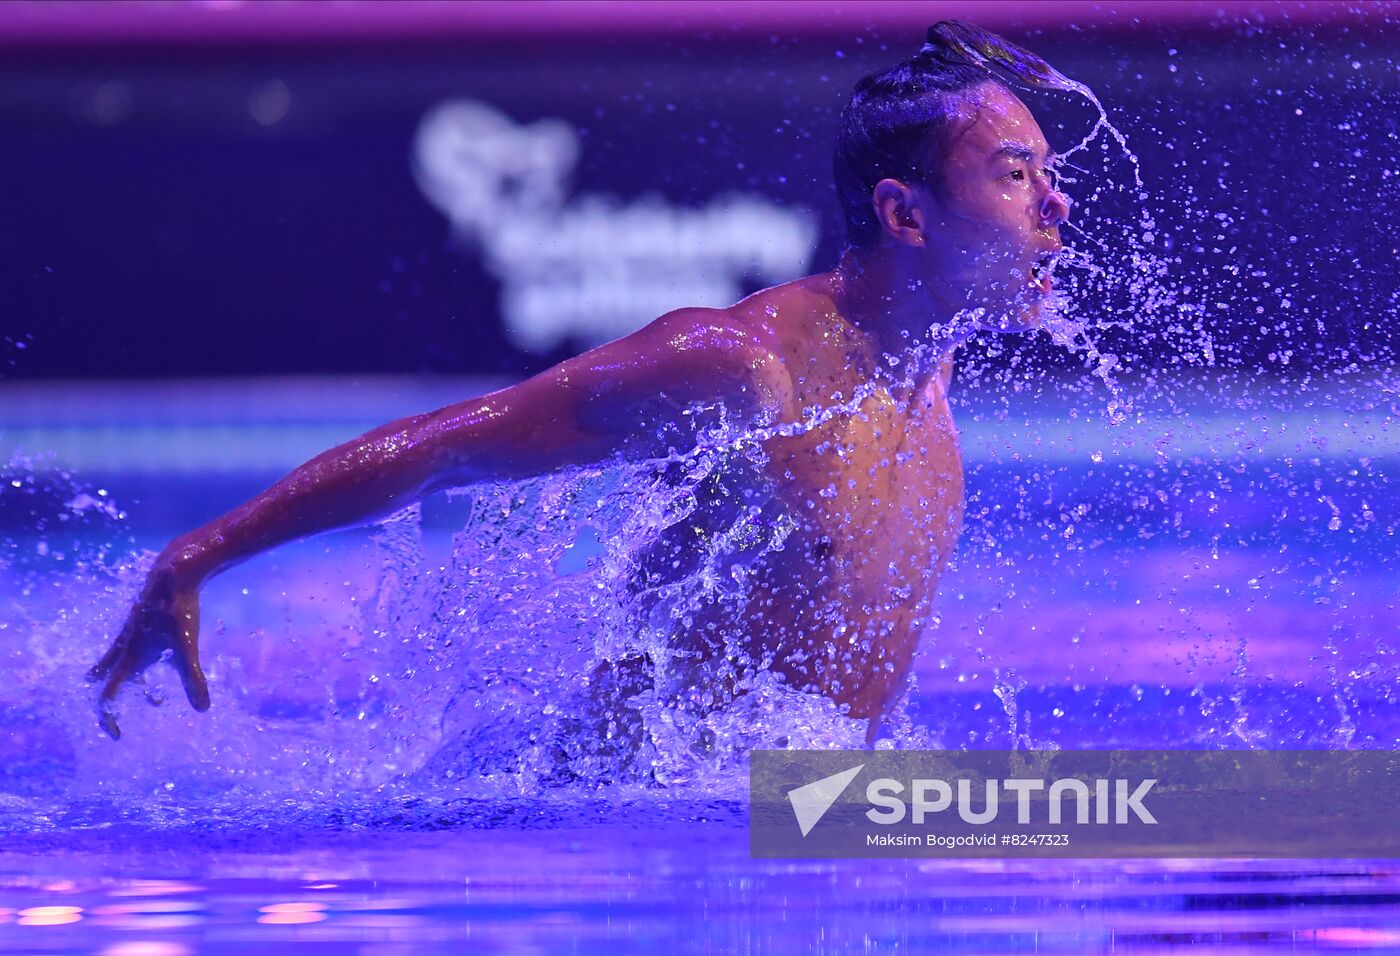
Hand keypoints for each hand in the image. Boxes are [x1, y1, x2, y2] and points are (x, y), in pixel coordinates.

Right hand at [87, 561, 209, 738]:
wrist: (173, 573)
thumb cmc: (177, 611)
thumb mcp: (187, 648)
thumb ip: (193, 679)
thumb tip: (202, 710)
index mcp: (128, 657)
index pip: (108, 695)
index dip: (107, 717)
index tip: (117, 734)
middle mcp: (125, 646)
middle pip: (108, 679)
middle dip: (110, 697)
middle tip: (114, 712)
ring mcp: (133, 633)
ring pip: (123, 663)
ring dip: (134, 682)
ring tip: (151, 696)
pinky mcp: (144, 622)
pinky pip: (137, 649)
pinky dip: (145, 663)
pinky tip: (162, 657)